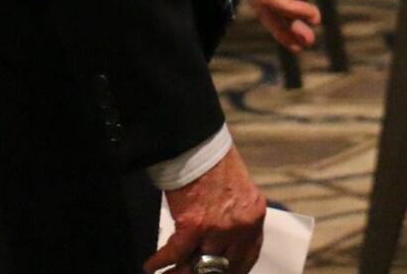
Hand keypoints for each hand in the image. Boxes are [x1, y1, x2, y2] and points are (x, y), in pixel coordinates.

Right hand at [146, 147, 265, 273]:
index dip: (233, 269)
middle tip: (187, 273)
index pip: (249, 255)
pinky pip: (175, 253)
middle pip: (224, 266)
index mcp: (255, 215)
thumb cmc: (214, 164)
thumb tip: (219, 245)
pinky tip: (151, 265)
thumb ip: (235, 219)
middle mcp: (242, 224)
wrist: (197, 144)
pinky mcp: (194, 224)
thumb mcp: (237, 194)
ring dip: (179, 272)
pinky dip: (160, 261)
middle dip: (203, 273)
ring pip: (199, 265)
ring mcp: (219, 227)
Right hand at [237, 0, 337, 51]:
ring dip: (289, 22)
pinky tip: (305, 22)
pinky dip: (294, 8)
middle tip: (305, 43)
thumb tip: (286, 4)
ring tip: (306, 41)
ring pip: (274, 3)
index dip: (287, 10)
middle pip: (265, 4)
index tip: (312, 16)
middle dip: (285, 25)